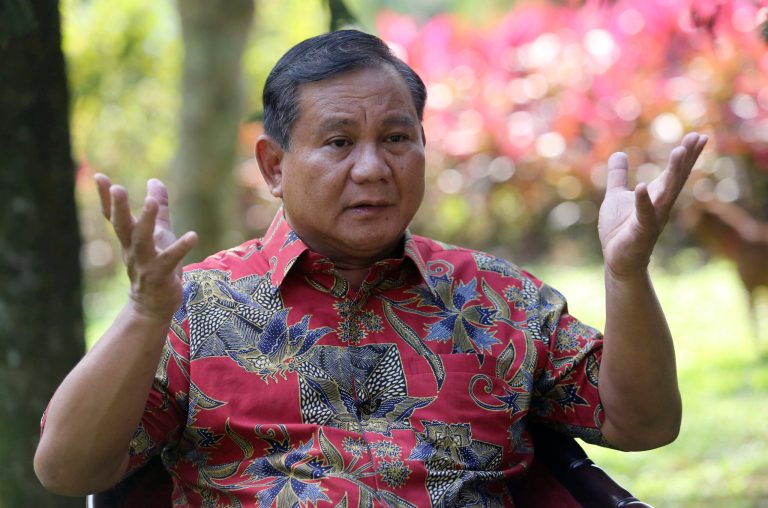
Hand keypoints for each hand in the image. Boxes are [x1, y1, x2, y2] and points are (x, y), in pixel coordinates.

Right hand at [95, 174, 197, 321]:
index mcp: (130, 239)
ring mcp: (145, 264)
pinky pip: (170, 260)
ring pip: (141, 242)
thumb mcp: (160, 233)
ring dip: (145, 222)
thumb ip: (159, 209)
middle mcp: (133, 250)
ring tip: (151, 202)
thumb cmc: (157, 265)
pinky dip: (180, 248)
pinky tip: (193, 236)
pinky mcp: (161, 276)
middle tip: (117, 188)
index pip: (114, 216)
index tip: (98, 176)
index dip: (105, 198)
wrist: (154, 306)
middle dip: (119, 208)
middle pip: (122, 227)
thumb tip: (155, 181)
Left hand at [598, 132, 707, 278]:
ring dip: (674, 173)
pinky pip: (644, 215)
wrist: (617, 259)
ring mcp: (653, 219)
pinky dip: (643, 201)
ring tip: (679, 151)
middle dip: (686, 158)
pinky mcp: (641, 232)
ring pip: (666, 193)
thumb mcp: (616, 196)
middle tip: (696, 137)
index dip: (686, 155)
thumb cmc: (619, 229)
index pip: (675, 172)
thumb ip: (618, 176)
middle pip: (676, 178)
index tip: (699, 135)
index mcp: (656, 196)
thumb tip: (618, 154)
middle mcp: (660, 206)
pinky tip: (642, 187)